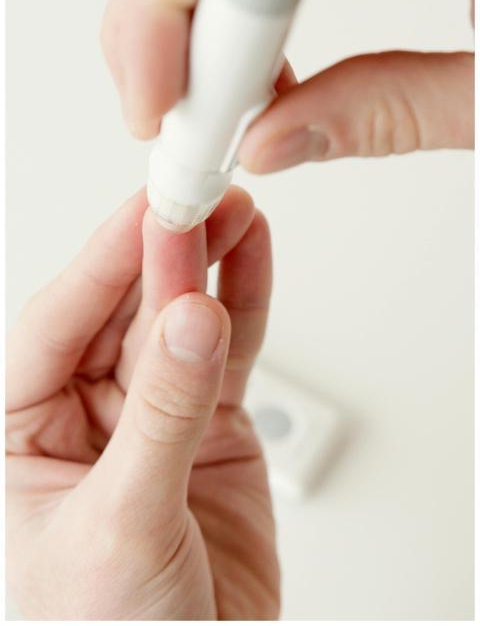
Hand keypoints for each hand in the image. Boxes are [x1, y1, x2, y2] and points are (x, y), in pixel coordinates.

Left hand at [6, 188, 279, 619]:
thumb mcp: (119, 525)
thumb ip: (161, 418)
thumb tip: (189, 324)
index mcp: (24, 432)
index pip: (54, 325)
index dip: (101, 262)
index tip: (145, 215)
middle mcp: (87, 413)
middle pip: (123, 310)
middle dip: (161, 254)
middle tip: (196, 200)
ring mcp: (155, 414)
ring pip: (179, 320)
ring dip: (206, 264)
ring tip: (232, 212)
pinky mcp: (213, 426)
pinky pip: (230, 351)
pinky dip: (244, 300)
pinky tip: (250, 253)